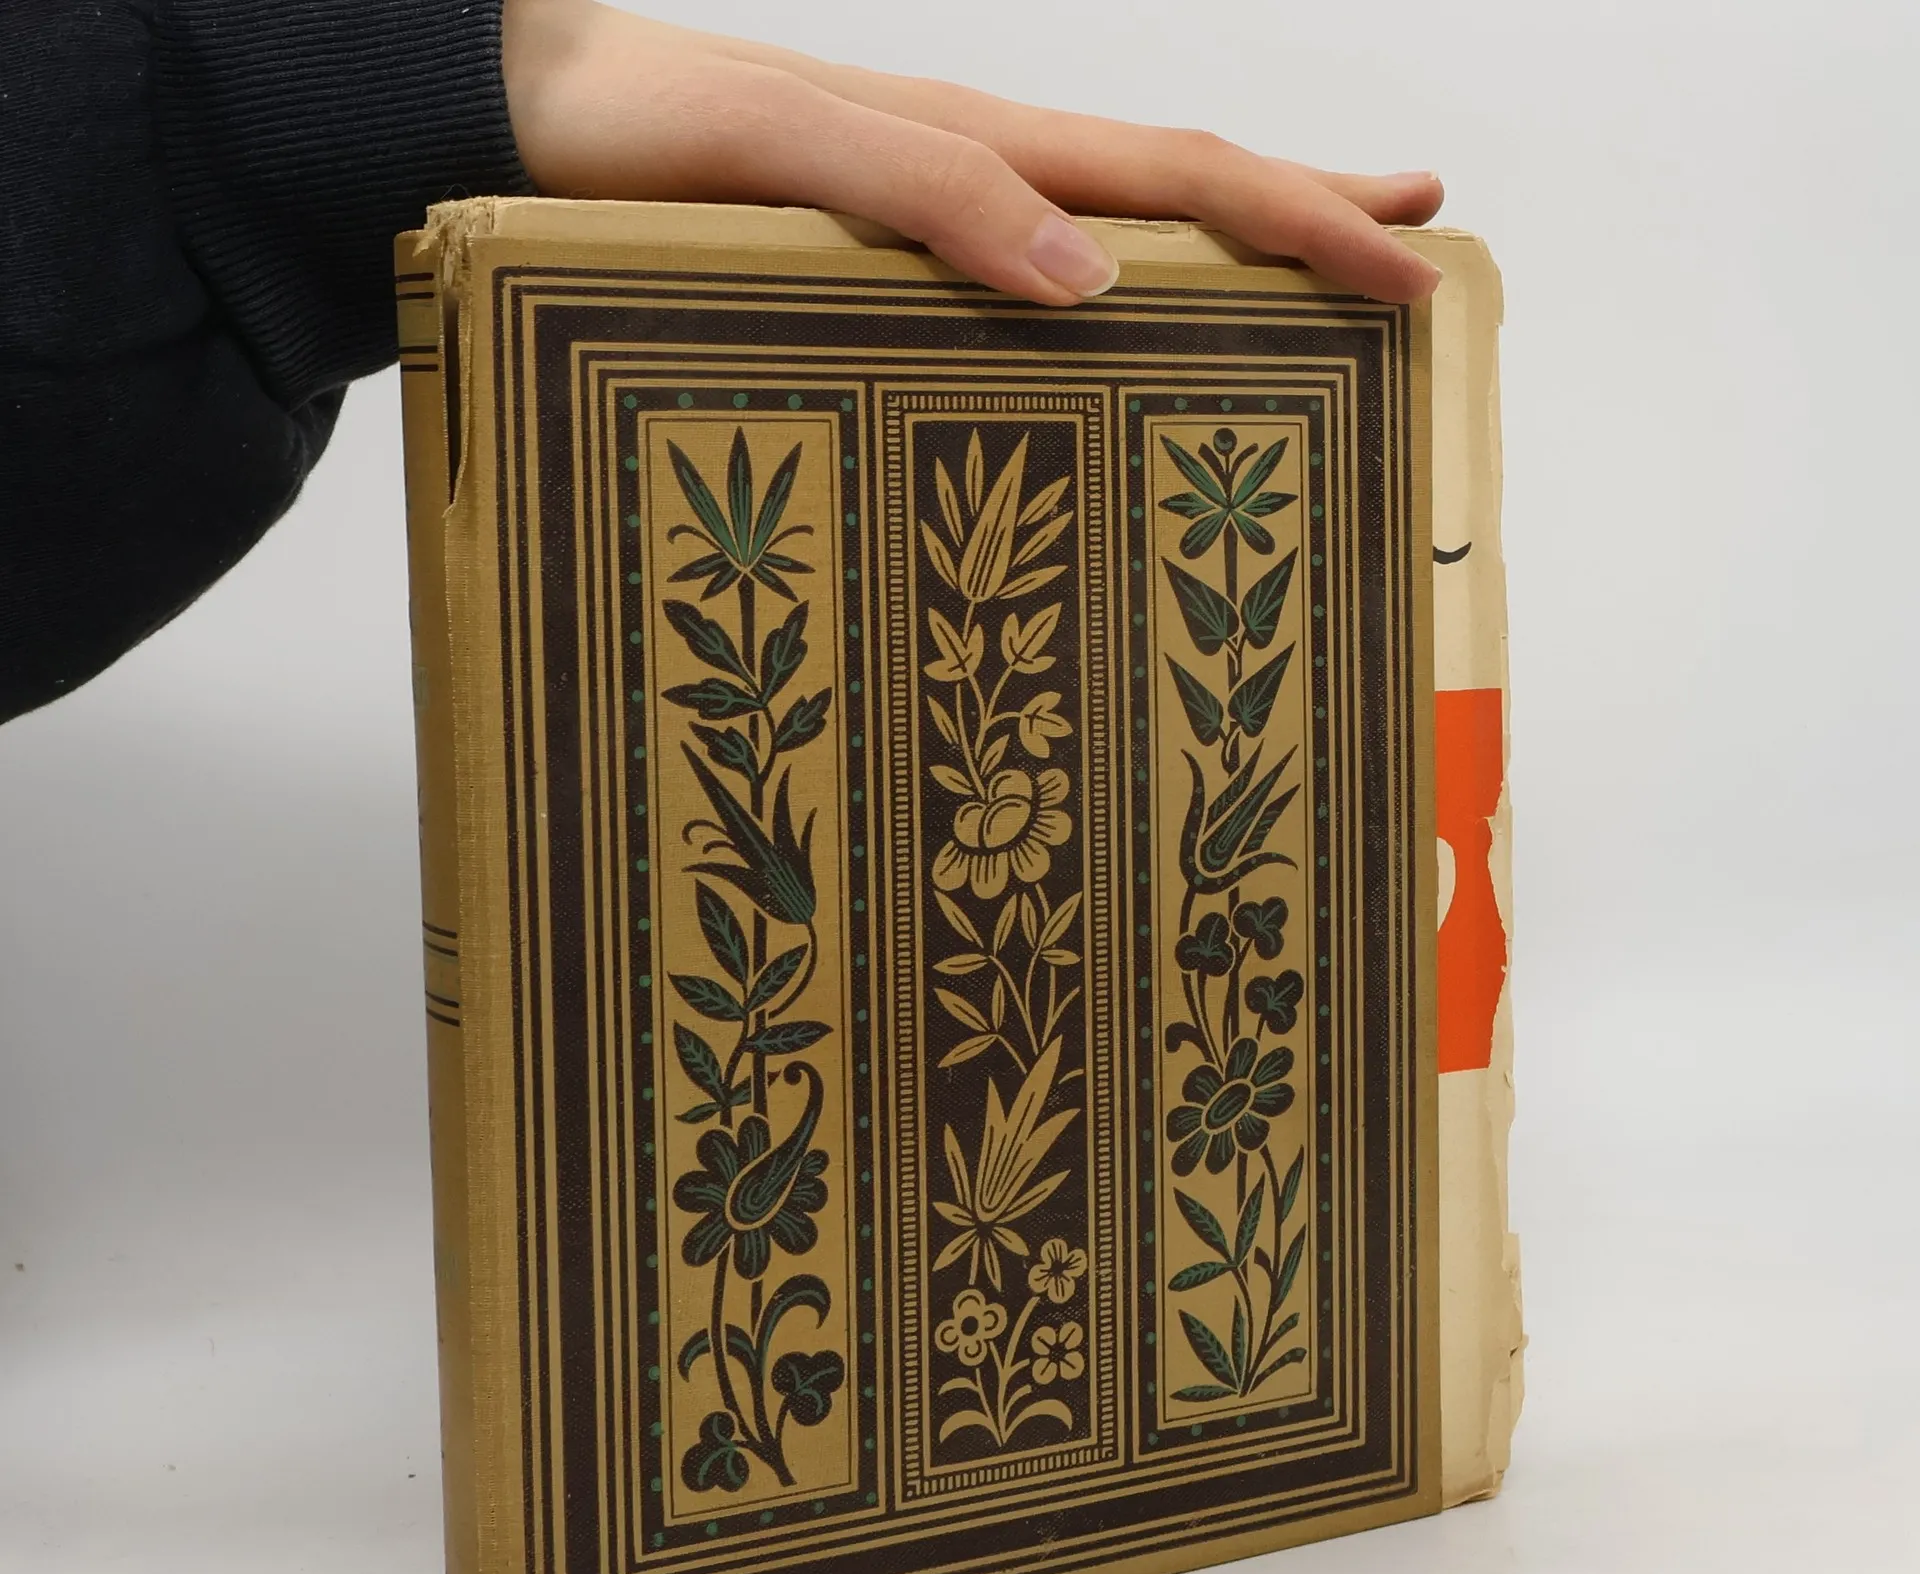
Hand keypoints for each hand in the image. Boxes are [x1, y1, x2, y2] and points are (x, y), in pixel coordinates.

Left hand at [502, 4, 1444, 305]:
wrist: (499, 108)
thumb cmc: (617, 135)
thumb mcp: (772, 154)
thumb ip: (922, 189)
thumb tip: (1093, 274)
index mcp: (972, 142)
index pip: (1181, 175)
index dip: (1305, 218)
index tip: (1411, 266)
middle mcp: (969, 163)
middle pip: (1176, 180)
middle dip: (1305, 214)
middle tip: (1414, 258)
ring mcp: (928, 199)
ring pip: (1114, 212)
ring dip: (1227, 239)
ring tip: (1309, 270)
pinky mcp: (876, 236)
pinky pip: (1034, 251)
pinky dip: (1118, 273)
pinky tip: (1117, 310)